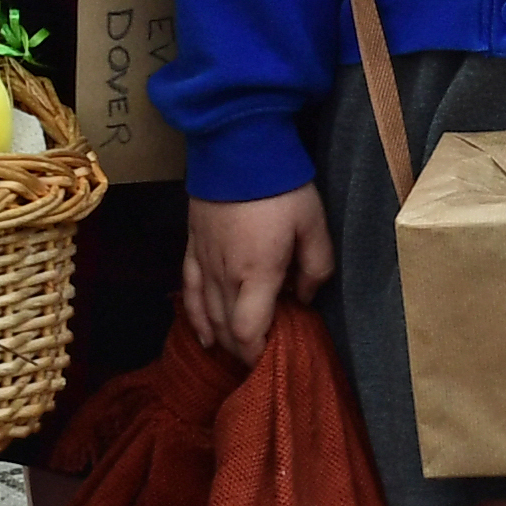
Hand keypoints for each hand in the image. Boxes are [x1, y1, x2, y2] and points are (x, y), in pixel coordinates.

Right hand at [182, 187, 330, 358]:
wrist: (238, 147)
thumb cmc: (282, 187)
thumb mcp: (314, 225)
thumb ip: (316, 267)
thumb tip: (305, 298)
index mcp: (256, 273)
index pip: (248, 331)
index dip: (257, 353)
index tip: (274, 358)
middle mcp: (224, 275)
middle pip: (227, 329)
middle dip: (245, 350)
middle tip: (265, 355)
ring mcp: (203, 262)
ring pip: (208, 315)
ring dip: (224, 338)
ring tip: (241, 351)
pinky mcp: (192, 248)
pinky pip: (189, 292)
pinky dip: (196, 319)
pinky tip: (205, 336)